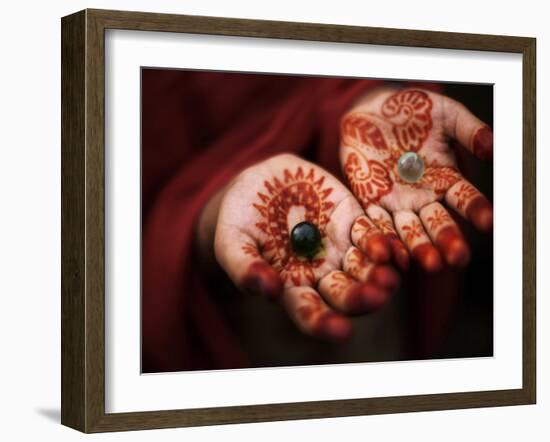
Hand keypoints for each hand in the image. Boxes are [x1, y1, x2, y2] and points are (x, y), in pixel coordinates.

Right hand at [211, 154, 398, 340]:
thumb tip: (269, 293)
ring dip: (378, 274)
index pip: (309, 311)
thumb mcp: (230, 242)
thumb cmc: (239, 220)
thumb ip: (244, 268)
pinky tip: (388, 249)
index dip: (324, 323)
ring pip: (364, 267)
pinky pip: (370, 233)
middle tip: (374, 297)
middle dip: (360, 298)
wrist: (258, 183)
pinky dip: (381, 242)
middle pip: (345, 293)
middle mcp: (321, 272)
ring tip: (387, 278)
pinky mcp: (350, 218)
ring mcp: (339, 246)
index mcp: (291, 285)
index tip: (340, 331)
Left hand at [340, 86, 492, 271]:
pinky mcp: (370, 201)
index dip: (476, 209)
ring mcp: (397, 202)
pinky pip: (377, 222)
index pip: (465, 198)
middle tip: (457, 258)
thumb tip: (492, 146)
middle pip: (439, 223)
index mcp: (447, 179)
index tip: (488, 222)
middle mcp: (424, 197)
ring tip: (430, 263)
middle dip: (449, 240)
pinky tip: (391, 253)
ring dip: (419, 247)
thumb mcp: (444, 114)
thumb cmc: (411, 111)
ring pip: (410, 230)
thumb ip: (467, 129)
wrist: (370, 110)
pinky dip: (384, 238)